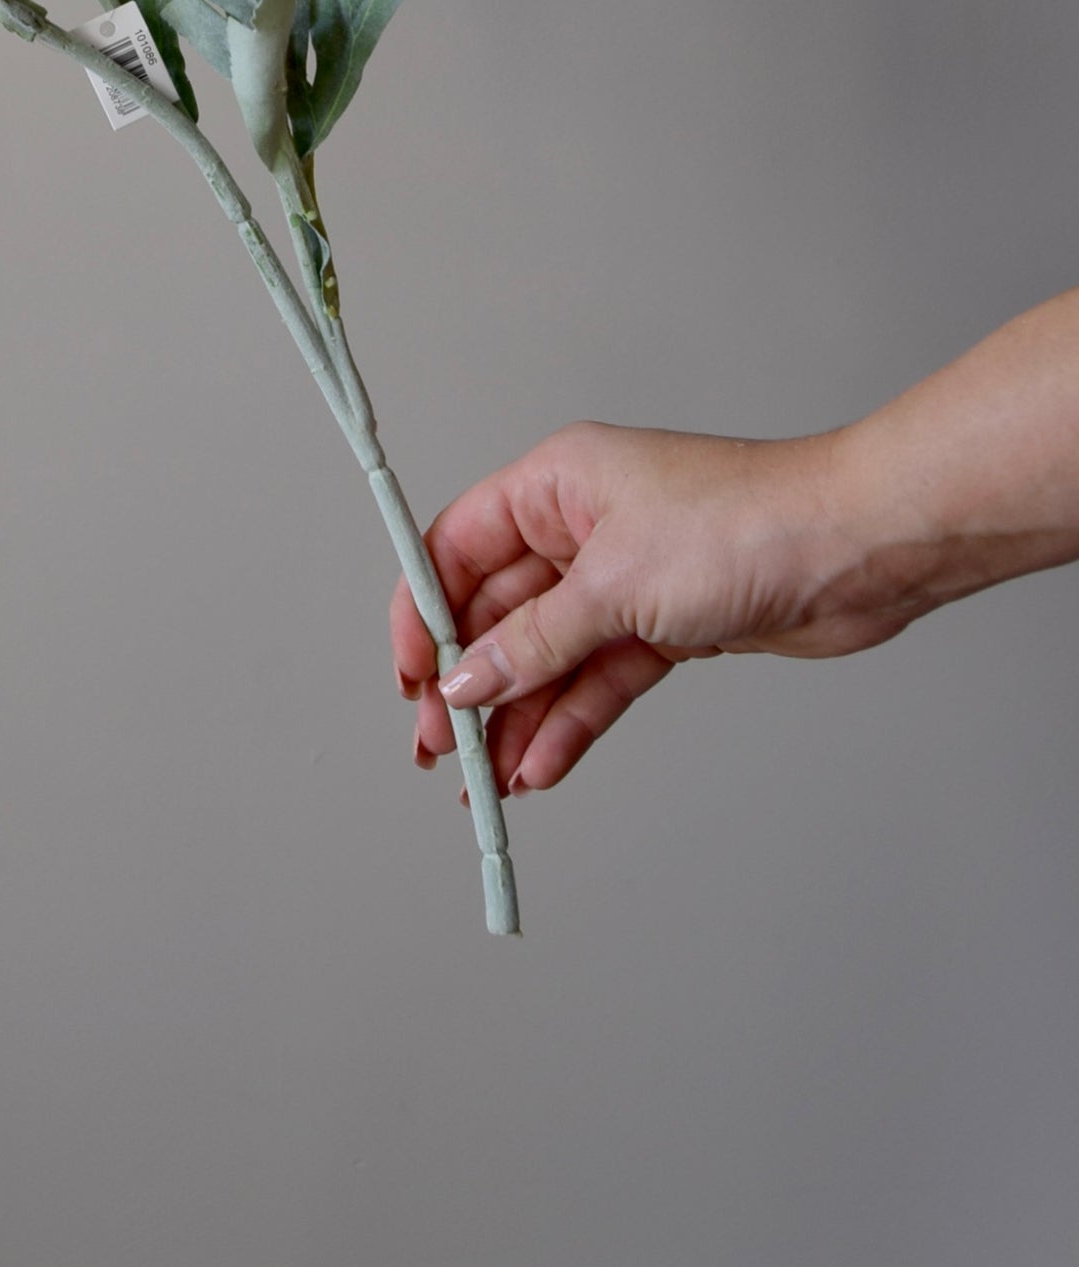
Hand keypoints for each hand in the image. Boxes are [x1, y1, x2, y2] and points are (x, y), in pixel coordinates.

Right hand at [390, 420, 923, 795]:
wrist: (856, 549)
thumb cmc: (743, 524)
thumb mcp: (614, 586)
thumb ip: (531, 642)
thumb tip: (463, 683)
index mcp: (556, 485)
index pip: (457, 548)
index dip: (423, 614)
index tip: (410, 679)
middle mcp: (582, 528)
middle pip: (498, 613)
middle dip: (468, 684)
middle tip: (441, 750)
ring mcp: (625, 580)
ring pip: (548, 657)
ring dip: (517, 718)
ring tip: (489, 781)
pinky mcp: (667, 626)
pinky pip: (598, 679)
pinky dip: (571, 723)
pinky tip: (543, 767)